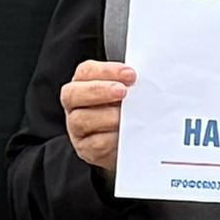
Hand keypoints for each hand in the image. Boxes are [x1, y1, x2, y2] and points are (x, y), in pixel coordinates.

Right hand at [61, 59, 134, 177]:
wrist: (129, 139)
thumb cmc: (127, 109)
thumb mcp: (128, 91)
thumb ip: (130, 83)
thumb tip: (146, 79)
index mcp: (83, 83)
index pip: (86, 71)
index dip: (107, 71)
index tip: (130, 74)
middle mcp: (75, 104)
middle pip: (73, 94)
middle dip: (100, 91)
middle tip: (123, 92)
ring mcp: (76, 128)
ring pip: (81, 120)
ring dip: (107, 116)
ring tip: (128, 115)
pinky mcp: (86, 148)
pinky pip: (95, 143)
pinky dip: (112, 138)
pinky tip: (126, 133)